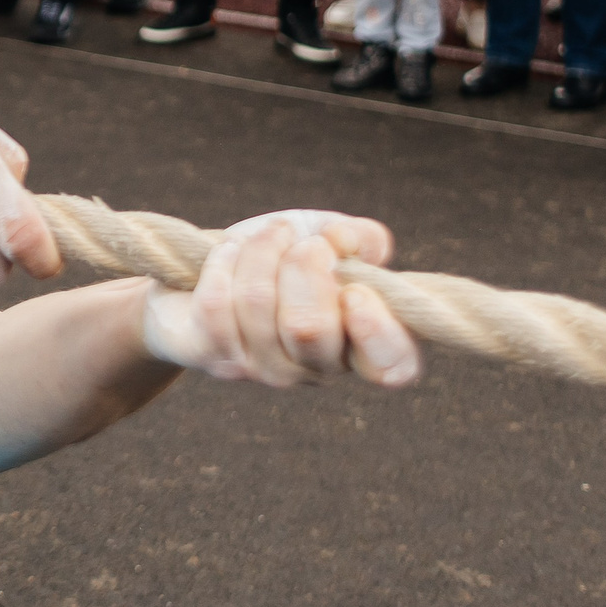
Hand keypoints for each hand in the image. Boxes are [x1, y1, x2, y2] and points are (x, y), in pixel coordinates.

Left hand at [137, 210, 416, 387]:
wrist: (214, 268)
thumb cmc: (285, 256)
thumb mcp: (330, 236)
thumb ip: (360, 236)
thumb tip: (347, 240)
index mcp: (362, 342)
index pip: (391, 366)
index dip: (377, 333)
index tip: (356, 292)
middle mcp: (317, 369)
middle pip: (309, 327)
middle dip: (302, 264)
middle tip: (302, 243)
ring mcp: (264, 370)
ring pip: (257, 302)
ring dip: (260, 250)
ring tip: (265, 237)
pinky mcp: (215, 357)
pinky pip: (217, 302)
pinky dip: (223, 261)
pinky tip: (229, 251)